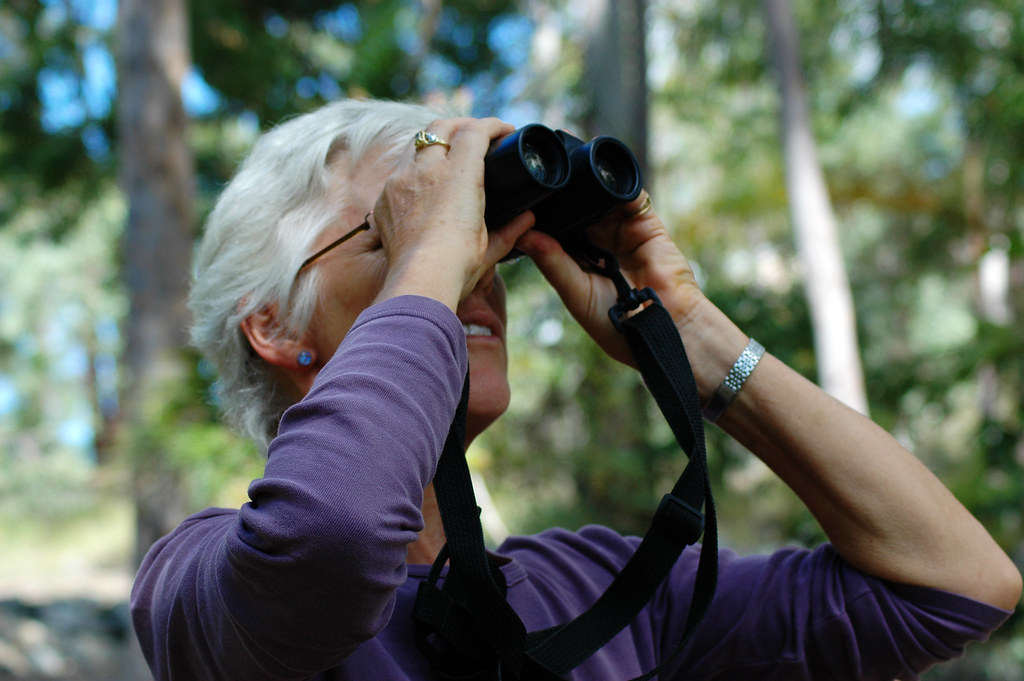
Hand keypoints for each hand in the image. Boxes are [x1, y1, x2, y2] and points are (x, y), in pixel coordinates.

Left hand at [372, 117, 534, 310]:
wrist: (419, 282)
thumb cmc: (458, 266)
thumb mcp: (491, 247)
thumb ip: (511, 229)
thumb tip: (527, 219)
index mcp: (459, 176)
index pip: (475, 132)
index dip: (493, 126)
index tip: (504, 131)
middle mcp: (427, 170)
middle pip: (441, 126)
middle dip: (461, 125)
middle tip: (475, 134)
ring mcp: (400, 182)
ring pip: (416, 144)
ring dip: (435, 143)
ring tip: (448, 156)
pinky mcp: (385, 199)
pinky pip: (399, 173)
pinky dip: (415, 171)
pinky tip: (424, 185)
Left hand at [516, 193, 706, 363]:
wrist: (663, 328)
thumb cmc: (618, 323)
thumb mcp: (576, 293)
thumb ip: (552, 263)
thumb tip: (523, 236)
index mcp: (576, 260)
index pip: (554, 230)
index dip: (540, 217)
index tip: (520, 202)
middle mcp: (597, 242)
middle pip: (575, 209)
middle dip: (561, 196)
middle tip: (541, 181)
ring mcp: (621, 230)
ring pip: (599, 198)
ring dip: (586, 186)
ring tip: (567, 177)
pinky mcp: (645, 223)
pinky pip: (630, 196)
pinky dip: (615, 186)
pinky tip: (600, 182)